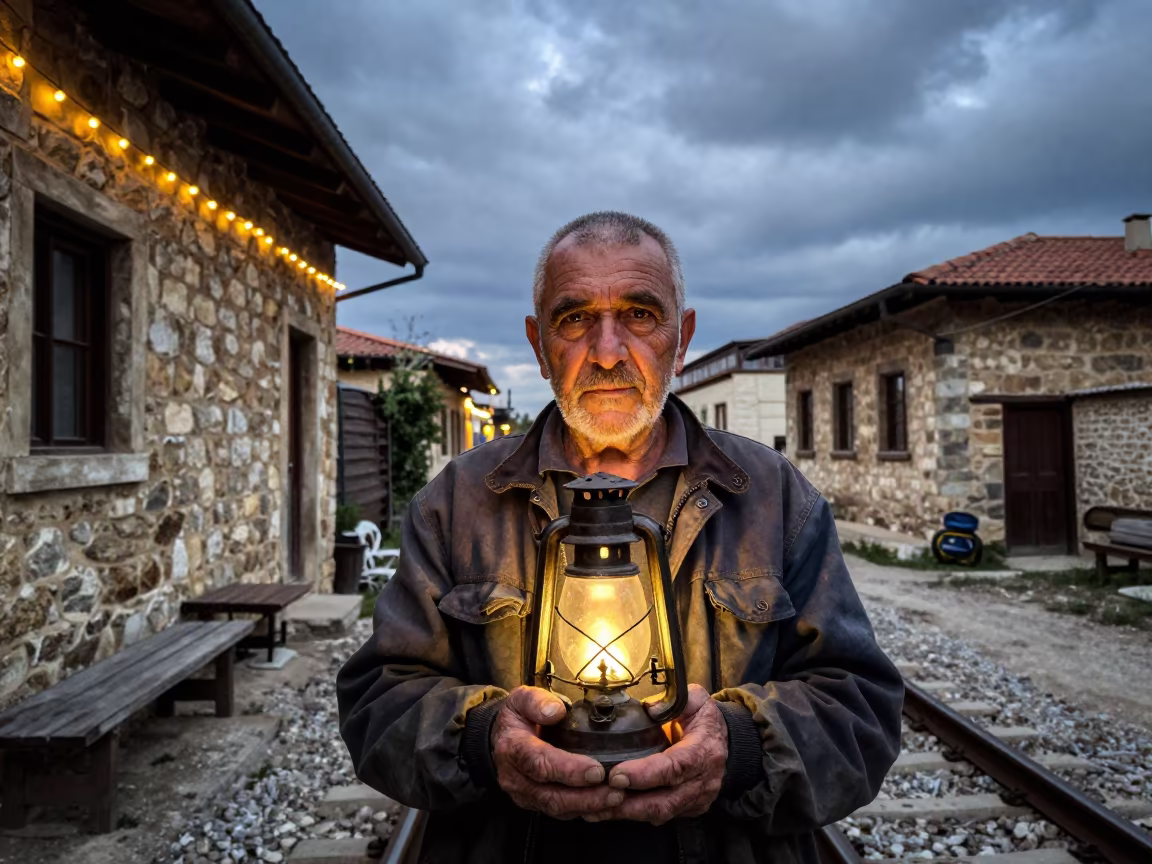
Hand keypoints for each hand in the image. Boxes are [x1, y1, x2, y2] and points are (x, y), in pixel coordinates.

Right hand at [490, 686, 623, 818]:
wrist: (502, 738)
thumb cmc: (517, 717)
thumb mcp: (521, 698)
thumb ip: (536, 701)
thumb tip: (555, 711)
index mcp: (513, 748)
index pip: (539, 763)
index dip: (568, 769)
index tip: (596, 770)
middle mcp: (515, 777)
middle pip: (550, 795)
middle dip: (585, 797)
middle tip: (615, 791)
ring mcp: (524, 794)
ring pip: (557, 808)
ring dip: (588, 806)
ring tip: (616, 798)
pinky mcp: (535, 803)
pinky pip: (560, 813)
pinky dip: (584, 811)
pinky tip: (605, 805)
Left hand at [590, 684, 727, 824]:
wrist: (728, 742)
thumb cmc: (706, 721)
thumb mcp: (696, 700)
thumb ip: (675, 701)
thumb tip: (650, 709)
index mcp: (703, 751)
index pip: (673, 767)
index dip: (644, 774)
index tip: (616, 775)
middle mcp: (702, 781)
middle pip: (665, 801)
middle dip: (630, 804)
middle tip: (599, 797)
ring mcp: (696, 799)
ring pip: (661, 813)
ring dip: (627, 813)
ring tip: (596, 808)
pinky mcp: (689, 809)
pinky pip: (661, 816)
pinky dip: (635, 815)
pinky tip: (610, 810)